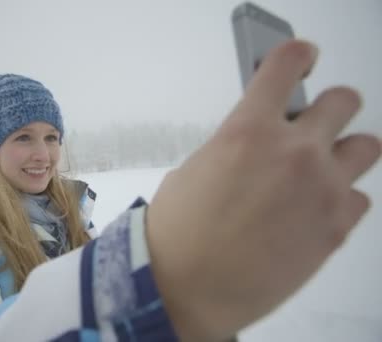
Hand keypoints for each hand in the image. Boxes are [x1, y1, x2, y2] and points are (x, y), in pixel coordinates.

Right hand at [146, 40, 380, 340]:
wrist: (186, 289)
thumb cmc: (178, 233)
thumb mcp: (197, 170)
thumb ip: (239, 146)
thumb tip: (262, 145)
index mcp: (248, 131)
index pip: (287, 64)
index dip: (296, 55)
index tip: (300, 59)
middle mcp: (294, 153)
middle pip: (344, 100)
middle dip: (326, 109)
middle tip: (309, 125)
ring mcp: (321, 191)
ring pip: (367, 146)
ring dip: (342, 152)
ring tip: (318, 172)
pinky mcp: (335, 229)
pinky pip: (359, 198)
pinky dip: (340, 200)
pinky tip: (313, 212)